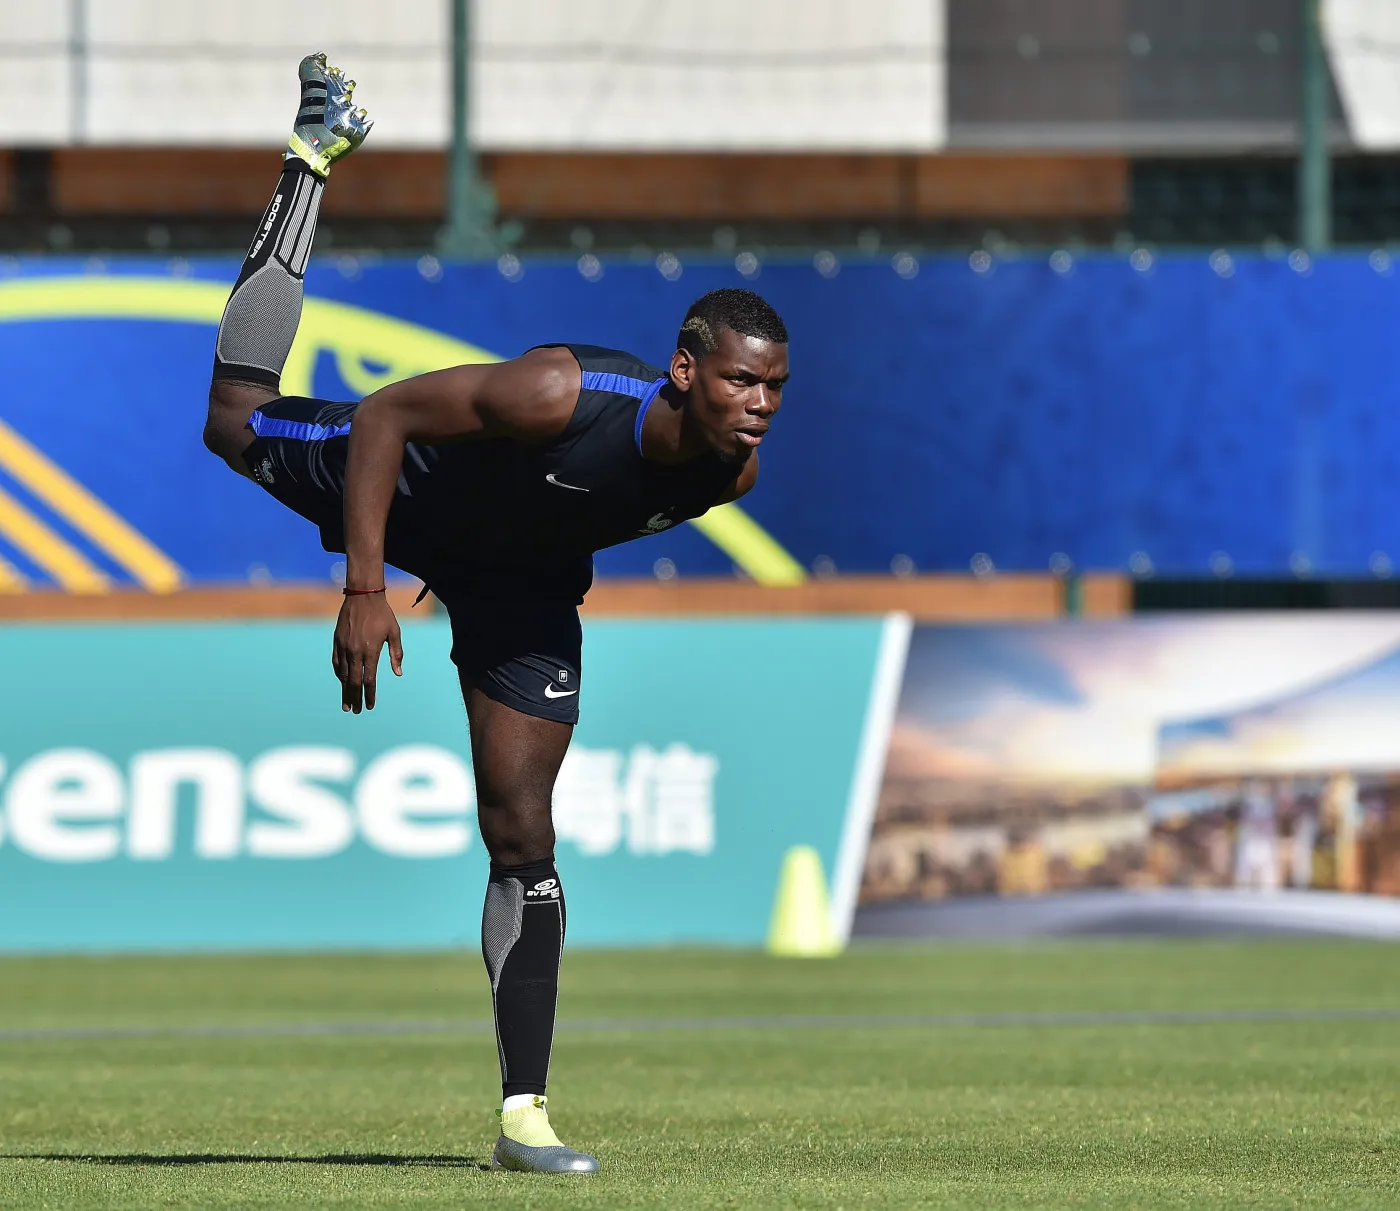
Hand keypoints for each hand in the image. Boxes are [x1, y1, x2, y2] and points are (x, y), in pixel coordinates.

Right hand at [331, 593, 402, 712]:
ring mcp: (344, 647)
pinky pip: (336, 662)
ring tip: (347, 703)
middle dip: (355, 698)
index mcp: (371, 650)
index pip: (369, 679)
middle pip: (353, 681)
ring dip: (344, 690)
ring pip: (342, 674)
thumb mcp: (394, 632)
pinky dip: (338, 674)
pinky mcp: (337, 641)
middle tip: (356, 711)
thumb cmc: (382, 614)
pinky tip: (341, 682)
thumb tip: (398, 673)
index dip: (370, 694)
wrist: (363, 596)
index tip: (370, 706)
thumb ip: (396, 654)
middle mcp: (355, 651)